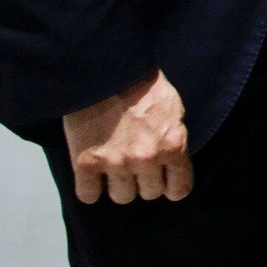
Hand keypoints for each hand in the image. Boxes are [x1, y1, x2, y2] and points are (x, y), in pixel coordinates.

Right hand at [63, 70, 192, 204]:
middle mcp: (147, 159)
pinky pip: (88, 195)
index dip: (171, 186)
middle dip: (144, 181)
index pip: (179, 189)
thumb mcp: (173, 107)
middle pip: (149, 194)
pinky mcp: (86, 163)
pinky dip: (89, 187)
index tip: (164, 181)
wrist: (105, 70)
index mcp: (172, 145)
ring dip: (118, 184)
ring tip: (114, 163)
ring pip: (122, 197)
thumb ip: (174, 136)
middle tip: (135, 162)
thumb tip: (173, 160)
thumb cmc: (142, 85)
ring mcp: (116, 162)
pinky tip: (92, 173)